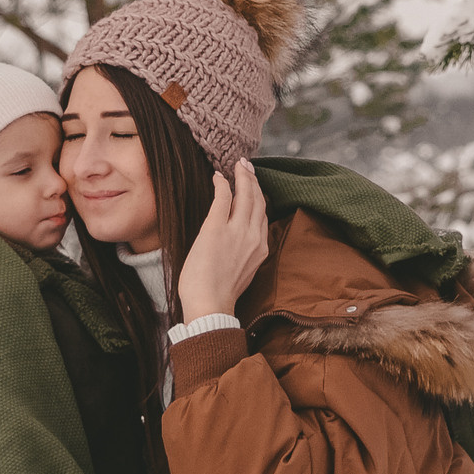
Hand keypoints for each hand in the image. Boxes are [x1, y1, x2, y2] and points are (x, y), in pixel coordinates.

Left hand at [176, 159, 268, 322]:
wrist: (210, 306)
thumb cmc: (219, 295)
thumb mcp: (241, 271)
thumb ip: (243, 252)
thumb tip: (234, 242)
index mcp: (261, 248)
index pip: (263, 215)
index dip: (260, 197)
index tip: (255, 186)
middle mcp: (254, 237)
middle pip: (258, 200)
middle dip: (254, 180)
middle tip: (247, 166)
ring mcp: (236, 231)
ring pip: (245, 195)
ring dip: (242, 177)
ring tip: (237, 166)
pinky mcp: (216, 228)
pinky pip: (223, 198)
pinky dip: (222, 184)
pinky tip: (218, 177)